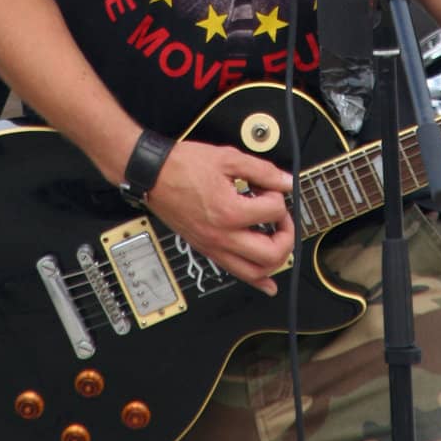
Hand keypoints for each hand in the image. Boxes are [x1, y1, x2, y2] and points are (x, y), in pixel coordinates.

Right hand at [146, 139, 294, 296]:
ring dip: (275, 259)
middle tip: (282, 218)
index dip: (278, 194)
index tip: (270, 187)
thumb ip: (262, 171)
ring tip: (276, 239)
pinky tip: (268, 281)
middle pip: (272, 253)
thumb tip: (286, 182)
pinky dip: (257, 280)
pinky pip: (236, 274)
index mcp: (229, 212)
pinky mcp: (207, 250)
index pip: (274, 211)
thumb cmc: (183, 166)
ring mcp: (214, 247)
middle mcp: (222, 236)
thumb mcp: (228, 159)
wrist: (154, 175)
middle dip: (287, 234)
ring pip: (256, 272)